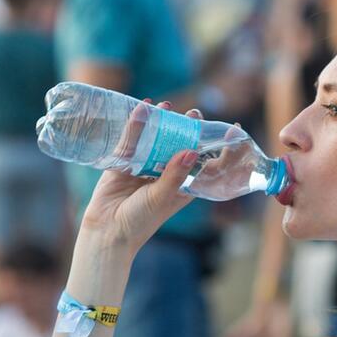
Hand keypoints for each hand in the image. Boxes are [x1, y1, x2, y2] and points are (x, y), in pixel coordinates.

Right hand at [79, 101, 202, 251]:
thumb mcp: (162, 197)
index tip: (228, 129)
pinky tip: (142, 108)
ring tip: (167, 105)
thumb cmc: (141, 221)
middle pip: (179, 145)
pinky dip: (137, 124)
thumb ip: (175, 174)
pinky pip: (132, 139)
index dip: (215, 147)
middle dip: (186, 128)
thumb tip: (192, 150)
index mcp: (182, 185)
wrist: (107, 231)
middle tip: (193, 112)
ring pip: (156, 139)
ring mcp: (144, 166)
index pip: (203, 162)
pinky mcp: (124, 162)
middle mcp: (166, 173)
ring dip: (161, 122)